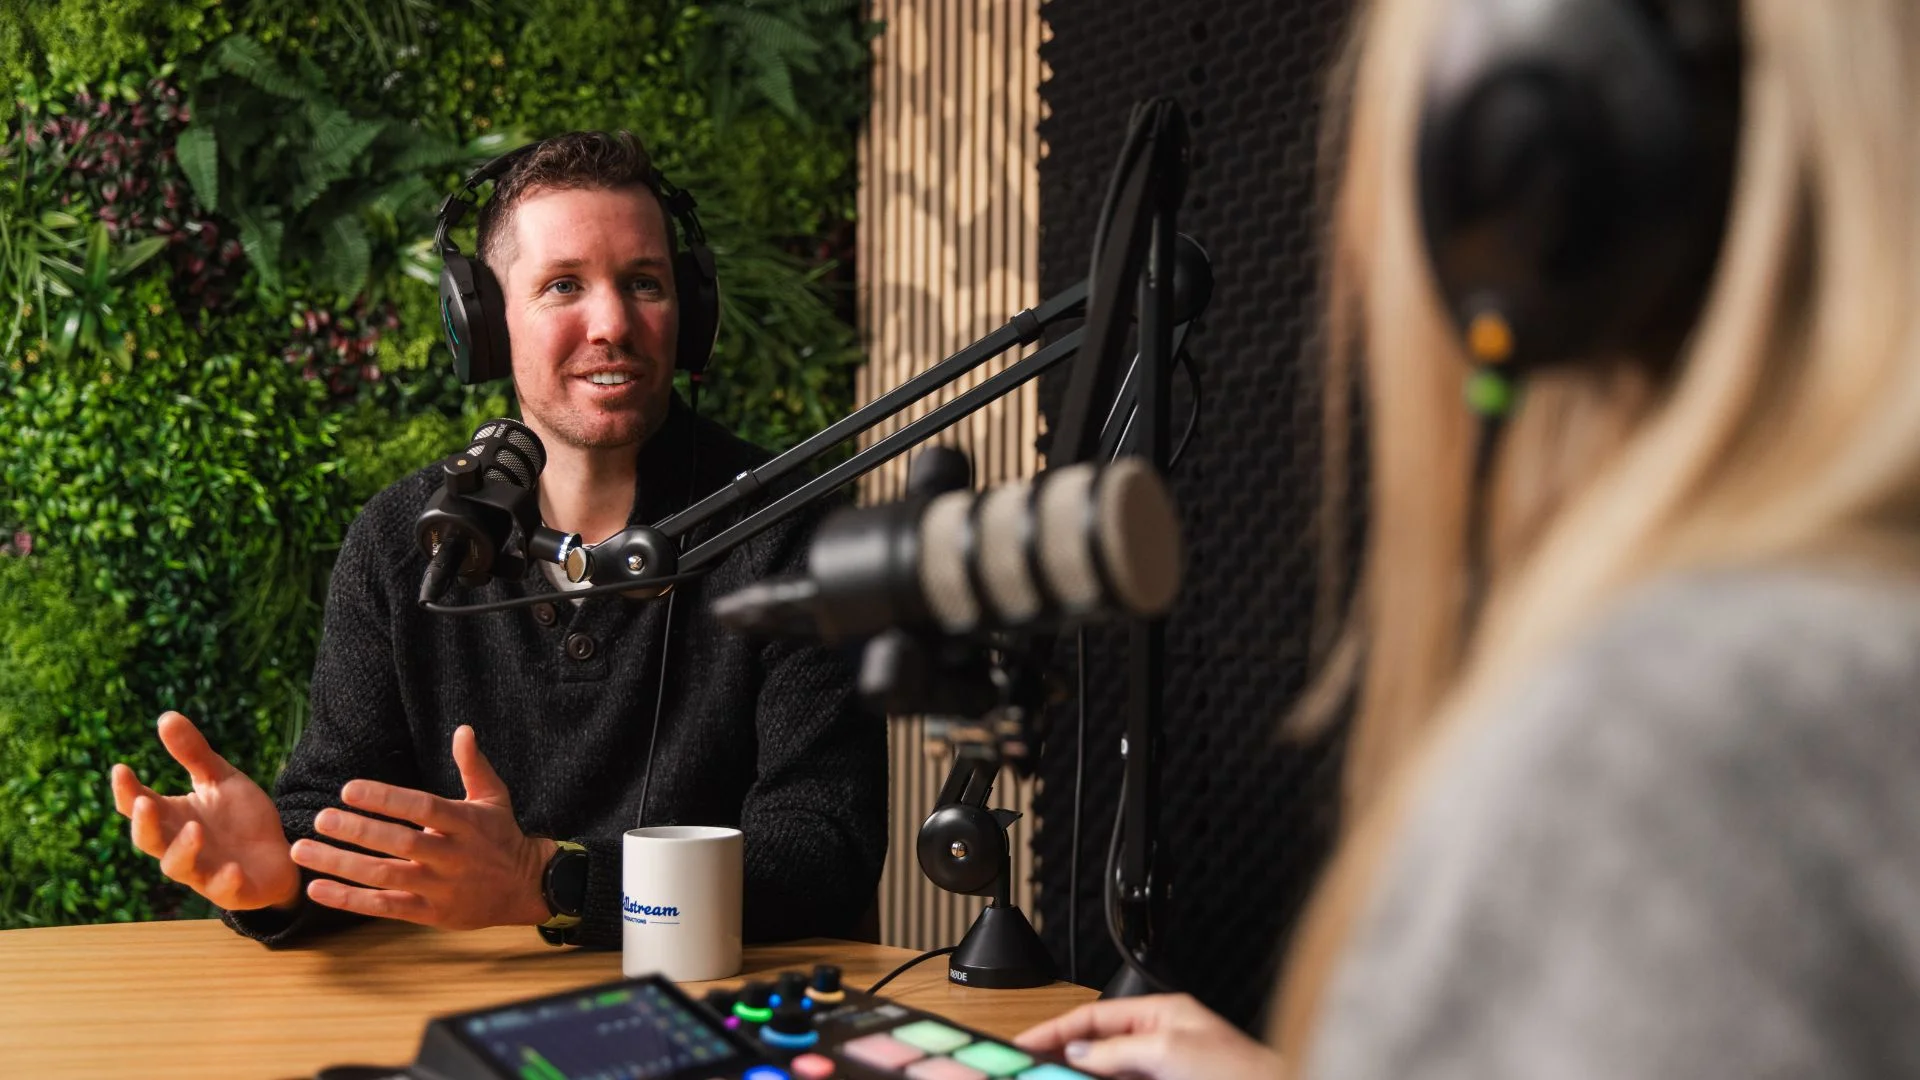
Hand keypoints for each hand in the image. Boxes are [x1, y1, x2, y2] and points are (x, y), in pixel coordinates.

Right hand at [110, 711, 301, 911]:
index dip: (126, 790)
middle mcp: (180, 846)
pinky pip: (222, 890)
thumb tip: (165, 716)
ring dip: (183, 849)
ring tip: (195, 829)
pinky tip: (233, 868)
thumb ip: (194, 754)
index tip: (120, 769)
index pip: (139, 805)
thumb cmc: (241, 819)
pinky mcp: (231, 890)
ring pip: (178, 866)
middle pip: (148, 839)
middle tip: (144, 802)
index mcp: (173, 818)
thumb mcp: (221, 780)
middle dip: (143, 823)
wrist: (280, 854)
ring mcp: (203, 871)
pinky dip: (225, 881)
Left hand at [288, 725, 555, 929]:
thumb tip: (463, 729)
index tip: (349, 789)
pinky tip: (317, 888)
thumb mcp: (494, 797)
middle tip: (320, 818)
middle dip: (357, 831)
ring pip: (385, 877)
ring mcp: (441, 887)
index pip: (422, 808)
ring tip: (302, 850)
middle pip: (400, 843)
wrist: (527, 888)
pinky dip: (349, 900)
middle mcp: (452, 856)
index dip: (386, 798)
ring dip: (341, 864)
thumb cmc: (502, 837)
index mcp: (466, 823)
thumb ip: (473, 765)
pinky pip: (385, 907)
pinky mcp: (432, 914)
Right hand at [1014, 994, 1283, 1079]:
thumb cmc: (1241, 1071)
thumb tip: (1079, 1053)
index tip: (1026, 1044)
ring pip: (1109, 1073)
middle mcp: (1163, 1041)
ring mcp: (1166, 1070)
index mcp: (1163, 1014)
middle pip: (1098, 1048)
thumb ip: (1120, 1049)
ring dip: (1082, 1077)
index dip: (1057, 1030)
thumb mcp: (1170, 1051)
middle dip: (1064, 1057)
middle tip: (1032, 1069)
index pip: (1096, 1017)